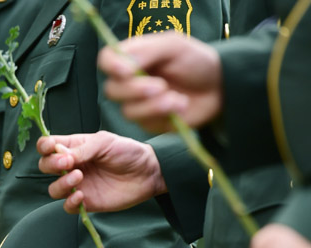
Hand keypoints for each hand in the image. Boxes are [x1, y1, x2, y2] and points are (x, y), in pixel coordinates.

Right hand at [37, 131, 166, 212]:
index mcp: (74, 147)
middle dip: (51, 165)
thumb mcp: (105, 142)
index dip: (44, 146)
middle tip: (67, 163)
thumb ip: (82, 148)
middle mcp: (72, 166)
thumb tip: (62, 156)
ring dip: (61, 183)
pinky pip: (67, 206)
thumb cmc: (127, 152)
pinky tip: (82, 195)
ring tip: (79, 177)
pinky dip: (70, 202)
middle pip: (45, 167)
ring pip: (53, 189)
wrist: (147, 173)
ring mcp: (78, 186)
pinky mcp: (86, 203)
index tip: (52, 148)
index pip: (48, 146)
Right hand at [98, 34, 222, 132]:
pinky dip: (164, 114)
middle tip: (161, 86)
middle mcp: (130, 81)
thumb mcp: (174, 46)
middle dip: (135, 90)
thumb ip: (147, 51)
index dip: (111, 67)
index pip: (107, 60)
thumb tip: (123, 66)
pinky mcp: (149, 122)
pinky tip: (180, 106)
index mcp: (132, 57)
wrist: (218, 87)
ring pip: (128, 111)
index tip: (126, 71)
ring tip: (177, 98)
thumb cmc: (196, 61)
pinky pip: (145, 123)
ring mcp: (138, 104)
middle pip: (112, 90)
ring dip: (154, 105)